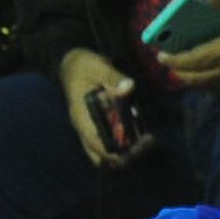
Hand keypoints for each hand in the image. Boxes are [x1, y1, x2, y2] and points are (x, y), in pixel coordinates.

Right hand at [60, 47, 145, 169]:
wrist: (73, 64)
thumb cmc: (83, 65)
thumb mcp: (98, 67)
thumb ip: (113, 77)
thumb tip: (129, 86)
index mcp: (81, 117)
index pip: (95, 144)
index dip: (114, 151)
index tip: (136, 146)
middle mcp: (84, 127)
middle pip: (100, 154)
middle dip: (122, 154)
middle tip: (145, 143)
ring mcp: (90, 127)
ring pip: (104, 152)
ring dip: (123, 151)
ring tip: (146, 141)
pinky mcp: (98, 124)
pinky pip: (109, 142)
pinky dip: (123, 142)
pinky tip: (140, 134)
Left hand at [158, 0, 219, 92]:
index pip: (195, 60)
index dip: (175, 60)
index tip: (161, 56)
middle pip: (197, 78)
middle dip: (180, 72)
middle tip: (170, 63)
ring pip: (207, 87)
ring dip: (192, 80)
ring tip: (184, 70)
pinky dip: (208, 85)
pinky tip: (205, 76)